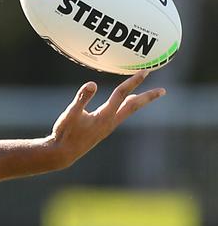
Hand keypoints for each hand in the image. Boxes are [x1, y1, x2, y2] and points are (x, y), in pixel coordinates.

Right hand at [49, 70, 165, 167]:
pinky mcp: (104, 130)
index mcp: (104, 116)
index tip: (145, 71)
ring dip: (139, 102)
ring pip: (128, 111)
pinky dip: (128, 107)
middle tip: (163, 91)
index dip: (133, 82)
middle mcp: (110, 122)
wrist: (63, 154)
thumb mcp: (70, 113)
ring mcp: (108, 127)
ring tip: (148, 96)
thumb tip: (92, 84)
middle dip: (148, 97)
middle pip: (133, 106)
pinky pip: (121, 115)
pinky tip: (125, 105)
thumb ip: (82, 98)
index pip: (121, 95)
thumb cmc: (65, 133)